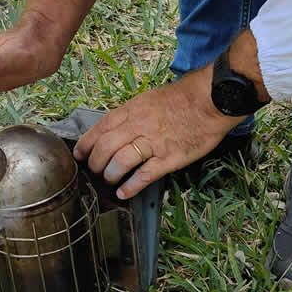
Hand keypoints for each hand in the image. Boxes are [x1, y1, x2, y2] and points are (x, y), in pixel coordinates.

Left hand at [74, 65, 246, 199]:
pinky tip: (124, 192)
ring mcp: (154, 143)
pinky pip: (144, 175)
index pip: (100, 128)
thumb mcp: (149, 98)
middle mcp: (139, 126)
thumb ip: (131, 114)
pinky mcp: (169, 158)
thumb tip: (115, 128)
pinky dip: (130, 186)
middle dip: (95, 163)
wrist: (211, 100)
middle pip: (105, 148)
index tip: (80, 154)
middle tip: (95, 170)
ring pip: (120, 162)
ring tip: (110, 179)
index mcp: (132, 110)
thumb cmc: (182, 98)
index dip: (86, 144)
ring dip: (110, 174)